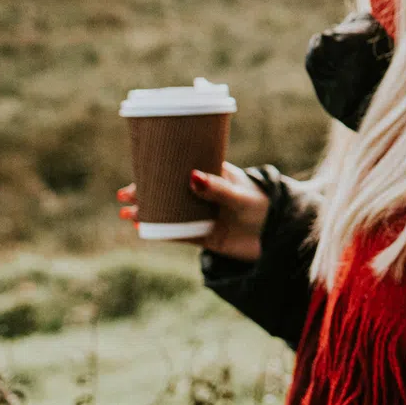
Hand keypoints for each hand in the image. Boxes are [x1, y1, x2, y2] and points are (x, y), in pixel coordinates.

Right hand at [117, 162, 268, 261]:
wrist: (281, 239)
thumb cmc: (268, 208)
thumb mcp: (243, 197)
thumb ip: (219, 190)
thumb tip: (192, 176)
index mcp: (218, 174)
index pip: (186, 165)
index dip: (163, 166)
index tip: (141, 167)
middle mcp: (207, 193)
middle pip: (171, 188)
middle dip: (147, 189)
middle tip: (124, 194)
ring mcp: (204, 214)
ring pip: (169, 210)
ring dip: (147, 211)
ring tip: (125, 212)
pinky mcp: (205, 235)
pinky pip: (177, 232)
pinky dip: (159, 230)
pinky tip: (142, 228)